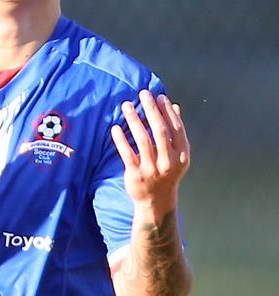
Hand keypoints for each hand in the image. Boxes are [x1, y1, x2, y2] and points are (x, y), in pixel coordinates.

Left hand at [111, 90, 190, 214]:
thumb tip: (175, 106)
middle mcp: (168, 162)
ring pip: (143, 139)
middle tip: (143, 93)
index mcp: (181, 155)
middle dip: (151, 110)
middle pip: (160, 130)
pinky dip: (121, 139)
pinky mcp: (136, 175)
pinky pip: (127, 154)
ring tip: (127, 105)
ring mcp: (152, 169)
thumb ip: (175, 132)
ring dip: (134, 120)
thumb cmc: (166, 173)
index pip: (175, 127)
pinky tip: (115, 127)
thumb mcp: (176, 155)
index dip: (167, 111)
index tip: (158, 97)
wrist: (157, 202)